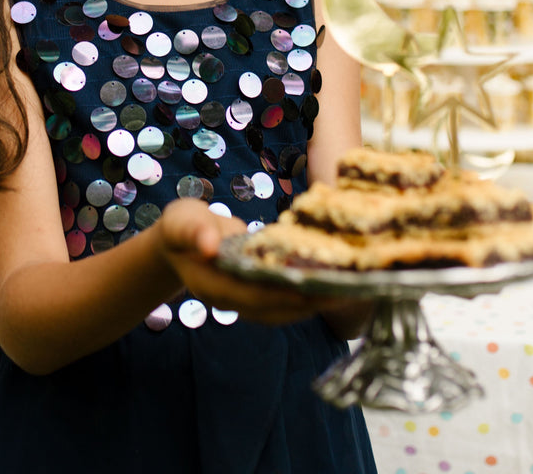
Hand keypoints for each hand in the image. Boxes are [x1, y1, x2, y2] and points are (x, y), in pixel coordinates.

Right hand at [154, 198, 336, 325]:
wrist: (180, 243)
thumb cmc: (182, 227)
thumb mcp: (181, 222)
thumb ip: (194, 231)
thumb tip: (210, 245)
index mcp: (214, 286)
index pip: (253, 296)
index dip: (283, 293)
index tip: (313, 288)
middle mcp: (234, 301)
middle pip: (277, 309)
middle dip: (313, 301)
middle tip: (349, 289)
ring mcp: (247, 301)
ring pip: (286, 309)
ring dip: (318, 300)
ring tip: (352, 287)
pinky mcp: (259, 293)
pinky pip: (288, 298)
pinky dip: (311, 291)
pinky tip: (335, 280)